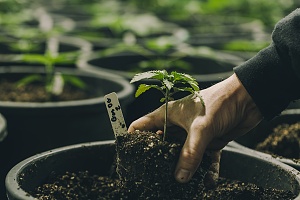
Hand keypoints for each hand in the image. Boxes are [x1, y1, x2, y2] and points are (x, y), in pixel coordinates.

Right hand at [128, 73, 262, 182]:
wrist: (248, 98)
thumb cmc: (218, 103)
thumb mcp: (200, 128)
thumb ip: (189, 153)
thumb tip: (179, 178)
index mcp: (167, 115)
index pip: (141, 127)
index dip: (132, 141)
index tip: (129, 158)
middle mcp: (177, 125)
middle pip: (161, 146)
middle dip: (159, 161)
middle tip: (156, 178)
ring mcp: (192, 135)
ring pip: (183, 155)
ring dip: (185, 169)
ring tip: (183, 186)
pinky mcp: (208, 142)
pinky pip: (204, 159)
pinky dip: (206, 170)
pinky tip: (208, 181)